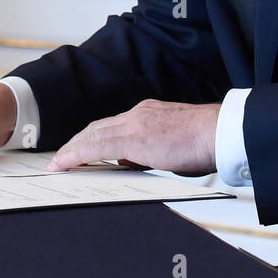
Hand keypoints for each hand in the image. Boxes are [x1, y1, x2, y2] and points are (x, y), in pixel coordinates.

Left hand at [46, 100, 220, 176]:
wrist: (218, 131)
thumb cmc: (205, 140)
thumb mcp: (172, 143)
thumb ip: (149, 149)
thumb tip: (130, 160)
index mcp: (148, 113)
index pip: (112, 125)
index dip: (92, 136)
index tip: (80, 148)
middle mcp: (137, 114)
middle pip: (97, 128)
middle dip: (77, 142)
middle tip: (62, 157)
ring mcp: (135, 124)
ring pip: (92, 135)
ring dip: (72, 150)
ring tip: (58, 163)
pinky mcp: (134, 139)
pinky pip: (96, 147)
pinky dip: (77, 155)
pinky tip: (65, 163)